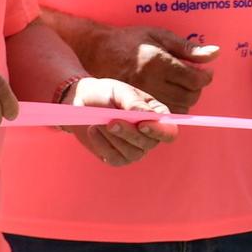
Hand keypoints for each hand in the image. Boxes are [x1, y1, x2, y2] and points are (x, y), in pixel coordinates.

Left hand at [59, 77, 178, 165]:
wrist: (82, 102)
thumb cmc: (106, 93)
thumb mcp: (119, 91)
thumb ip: (134, 103)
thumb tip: (147, 116)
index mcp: (157, 116)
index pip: (169, 132)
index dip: (159, 131)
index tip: (142, 124)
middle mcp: (149, 135)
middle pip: (149, 143)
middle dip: (129, 133)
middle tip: (111, 122)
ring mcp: (134, 149)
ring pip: (132, 153)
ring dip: (114, 138)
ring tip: (99, 122)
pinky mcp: (118, 158)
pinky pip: (115, 159)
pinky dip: (102, 145)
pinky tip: (93, 130)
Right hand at [91, 26, 216, 111]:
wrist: (98, 51)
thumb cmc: (131, 40)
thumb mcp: (160, 36)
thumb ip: (188, 48)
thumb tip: (215, 53)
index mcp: (158, 62)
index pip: (194, 79)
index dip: (205, 77)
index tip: (205, 73)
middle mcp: (150, 82)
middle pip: (189, 96)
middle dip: (197, 88)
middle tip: (194, 79)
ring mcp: (142, 96)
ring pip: (179, 108)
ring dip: (187, 99)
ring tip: (182, 86)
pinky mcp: (135, 105)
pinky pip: (164, 114)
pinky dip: (173, 107)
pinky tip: (170, 95)